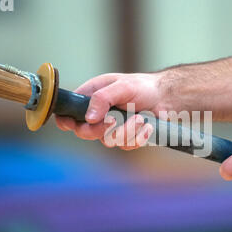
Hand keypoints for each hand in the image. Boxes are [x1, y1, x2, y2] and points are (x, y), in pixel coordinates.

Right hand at [55, 73, 169, 149]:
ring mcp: (111, 128)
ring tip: (140, 118)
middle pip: (85, 133)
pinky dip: (139, 137)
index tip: (72, 125)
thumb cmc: (142, 86)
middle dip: (101, 129)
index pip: (68, 114)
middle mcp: (98, 115)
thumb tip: (89, 117)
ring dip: (127, 130)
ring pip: (108, 141)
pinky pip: (127, 145)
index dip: (66, 121)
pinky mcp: (126, 138)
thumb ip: (103, 98)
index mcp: (90, 98)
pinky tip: (148, 126)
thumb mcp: (122, 86)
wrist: (165, 97)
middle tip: (114, 120)